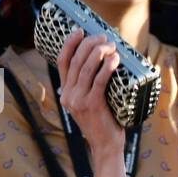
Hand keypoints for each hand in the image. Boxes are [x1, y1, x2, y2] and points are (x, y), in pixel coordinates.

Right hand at [56, 27, 124, 158]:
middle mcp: (68, 95)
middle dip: (90, 45)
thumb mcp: (91, 102)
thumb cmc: (104, 121)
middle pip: (76, 61)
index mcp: (66, 92)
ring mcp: (79, 100)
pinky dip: (107, 68)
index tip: (80, 30)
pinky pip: (99, 81)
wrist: (106, 146)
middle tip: (104, 37)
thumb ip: (92, 86)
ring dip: (99, 53)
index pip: (63, 62)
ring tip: (111, 45)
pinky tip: (114, 59)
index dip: (70, 43)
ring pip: (86, 69)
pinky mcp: (92, 105)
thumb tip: (108, 60)